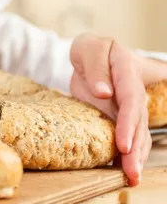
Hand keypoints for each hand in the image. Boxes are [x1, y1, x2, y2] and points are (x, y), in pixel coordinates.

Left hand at [69, 33, 150, 186]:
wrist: (92, 53)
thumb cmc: (90, 50)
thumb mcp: (88, 48)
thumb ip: (96, 66)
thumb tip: (104, 91)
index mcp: (126, 72)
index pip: (131, 100)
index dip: (128, 123)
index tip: (122, 144)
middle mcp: (132, 92)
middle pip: (138, 122)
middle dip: (135, 149)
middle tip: (131, 171)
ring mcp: (128, 107)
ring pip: (136, 133)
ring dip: (134, 157)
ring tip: (131, 178)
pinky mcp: (120, 117)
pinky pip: (126, 137)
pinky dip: (125, 155)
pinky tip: (122, 172)